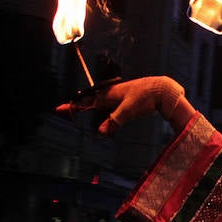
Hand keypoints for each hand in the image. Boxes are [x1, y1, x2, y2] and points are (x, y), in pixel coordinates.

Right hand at [55, 76, 193, 134]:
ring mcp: (117, 97)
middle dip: (77, 105)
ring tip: (75, 110)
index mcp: (109, 94)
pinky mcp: (125, 101)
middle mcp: (111, 94)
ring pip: (99, 103)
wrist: (161, 90)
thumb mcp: (129, 110)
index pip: (87, 100)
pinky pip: (108, 106)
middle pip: (89, 101)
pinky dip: (100, 110)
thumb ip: (114, 120)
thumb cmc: (145, 97)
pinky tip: (99, 114)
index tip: (60, 108)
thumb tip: (100, 132)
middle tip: (63, 110)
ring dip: (88, 107)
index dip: (74, 105)